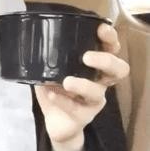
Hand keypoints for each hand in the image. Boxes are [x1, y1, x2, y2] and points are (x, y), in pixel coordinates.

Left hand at [34, 23, 129, 144]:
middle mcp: (100, 81)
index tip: (101, 29)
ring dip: (82, 85)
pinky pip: (76, 109)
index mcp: (95, 65)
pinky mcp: (84, 116)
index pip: (110, 48)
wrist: (56, 121)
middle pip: (118, 70)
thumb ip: (47, 58)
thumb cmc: (56, 90)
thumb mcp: (50, 70)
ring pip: (97, 92)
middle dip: (105, 61)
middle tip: (86, 57)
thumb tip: (33, 40)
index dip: (110, 38)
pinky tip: (51, 95)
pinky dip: (62, 101)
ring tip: (66, 82)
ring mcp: (94, 99)